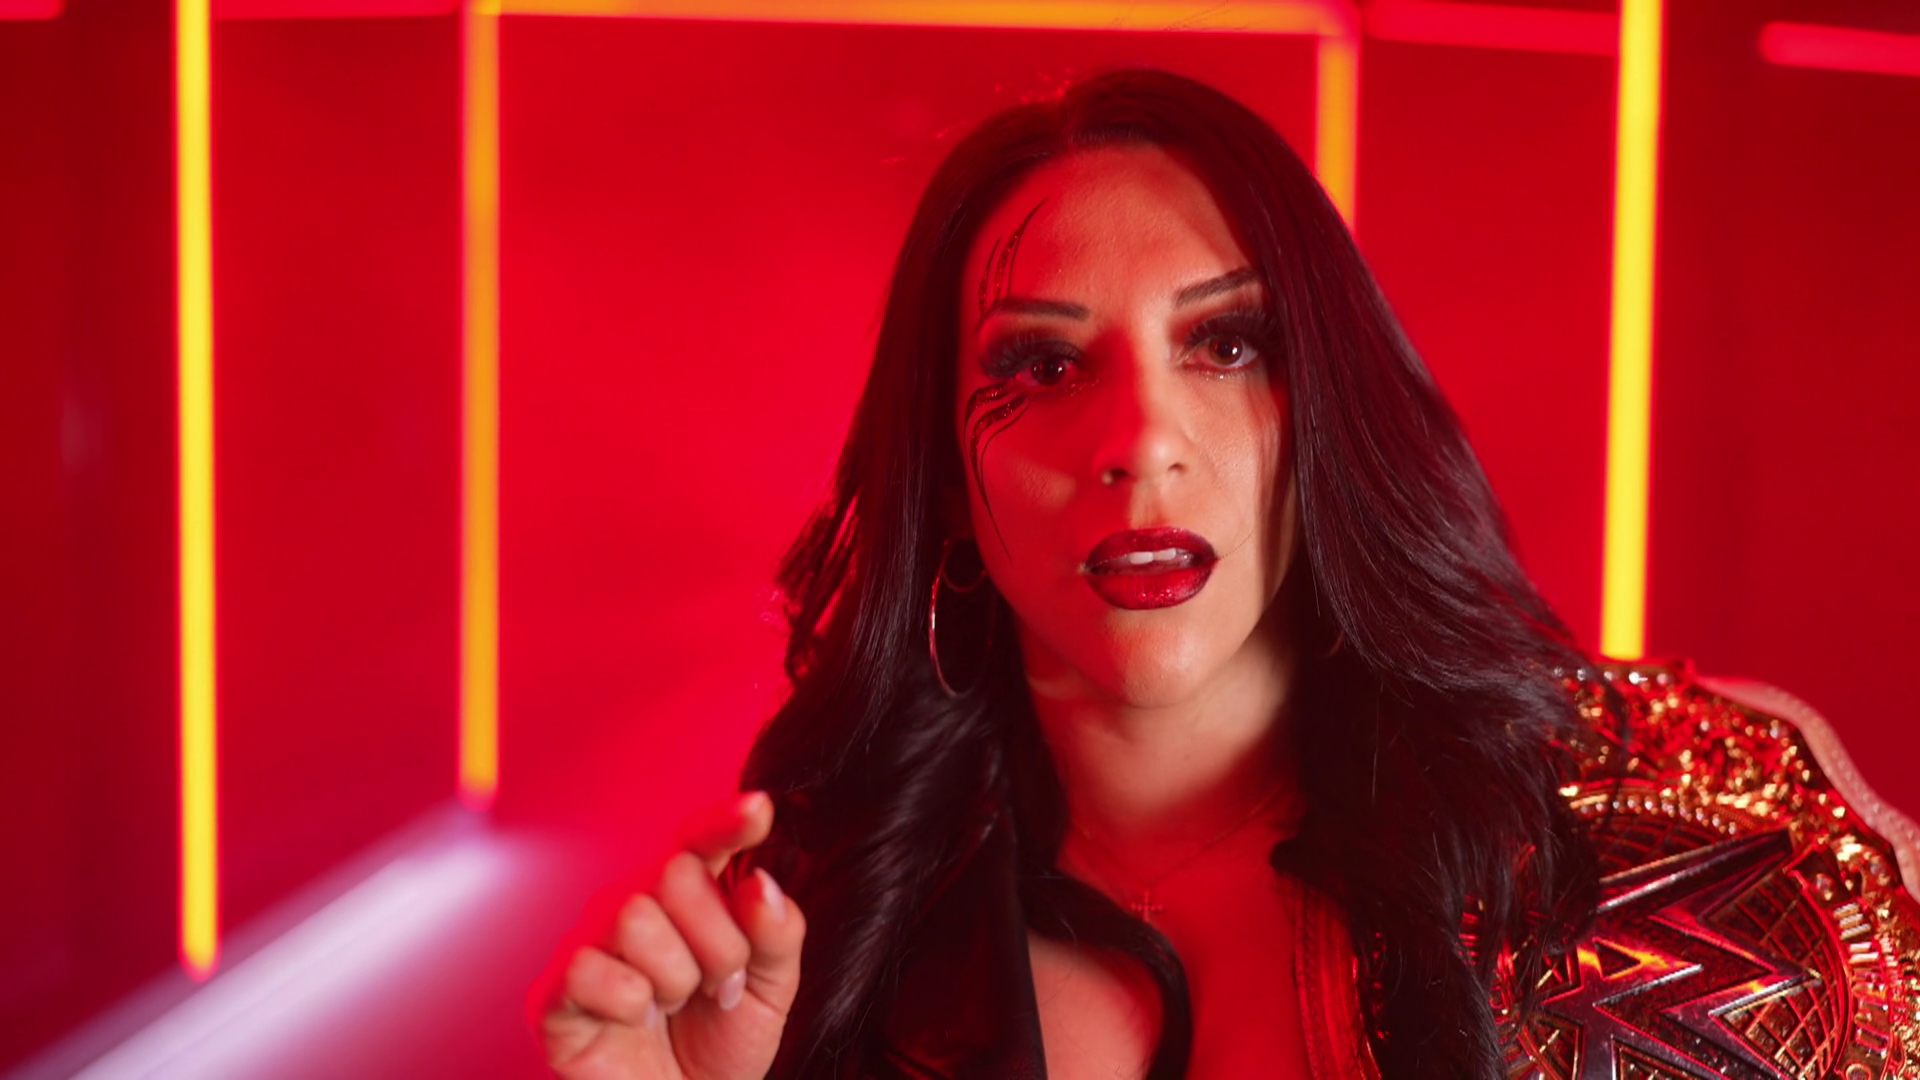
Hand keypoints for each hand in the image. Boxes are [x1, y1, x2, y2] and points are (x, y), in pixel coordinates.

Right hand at [530, 792, 805, 1079]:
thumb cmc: (720, 1040)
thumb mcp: (771, 988)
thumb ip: (777, 933)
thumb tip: (760, 883)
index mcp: (688, 892)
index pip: (700, 839)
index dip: (725, 822)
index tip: (759, 809)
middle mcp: (633, 902)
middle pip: (674, 874)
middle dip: (717, 942)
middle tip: (716, 986)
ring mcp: (590, 942)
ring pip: (633, 916)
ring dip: (675, 976)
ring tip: (675, 1004)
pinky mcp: (556, 990)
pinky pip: (590, 968)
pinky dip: (630, 1004)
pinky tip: (635, 1020)